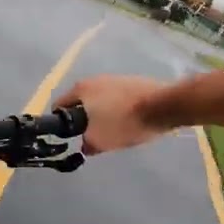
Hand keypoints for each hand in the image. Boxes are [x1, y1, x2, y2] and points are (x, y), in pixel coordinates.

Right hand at [54, 75, 172, 154]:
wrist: (164, 106)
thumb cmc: (124, 122)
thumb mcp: (100, 141)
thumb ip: (87, 145)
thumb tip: (85, 145)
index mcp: (81, 89)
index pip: (59, 106)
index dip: (60, 123)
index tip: (69, 136)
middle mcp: (95, 79)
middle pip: (82, 103)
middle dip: (86, 119)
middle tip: (94, 136)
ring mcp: (116, 78)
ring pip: (102, 100)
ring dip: (104, 114)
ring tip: (115, 130)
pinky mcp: (134, 82)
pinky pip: (119, 99)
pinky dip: (120, 109)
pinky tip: (131, 121)